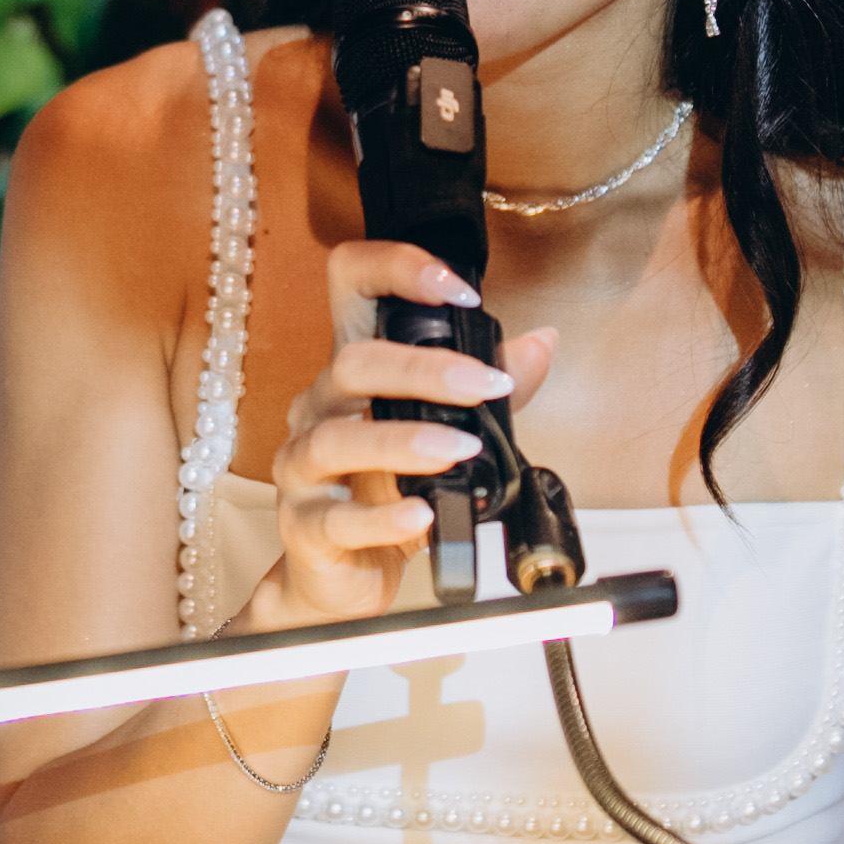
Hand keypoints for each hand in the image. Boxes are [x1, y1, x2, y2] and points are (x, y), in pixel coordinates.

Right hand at [242, 236, 557, 632]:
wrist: (347, 574)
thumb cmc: (388, 492)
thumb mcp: (446, 433)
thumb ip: (492, 391)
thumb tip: (539, 344)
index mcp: (352, 371)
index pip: (350, 283)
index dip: (395, 269)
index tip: (457, 291)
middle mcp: (319, 408)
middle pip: (351, 362)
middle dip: (423, 370)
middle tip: (484, 386)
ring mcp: (304, 467)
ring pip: (336, 438)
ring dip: (403, 441)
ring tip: (458, 450)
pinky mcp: (306, 526)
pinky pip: (337, 518)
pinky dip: (382, 517)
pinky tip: (420, 515)